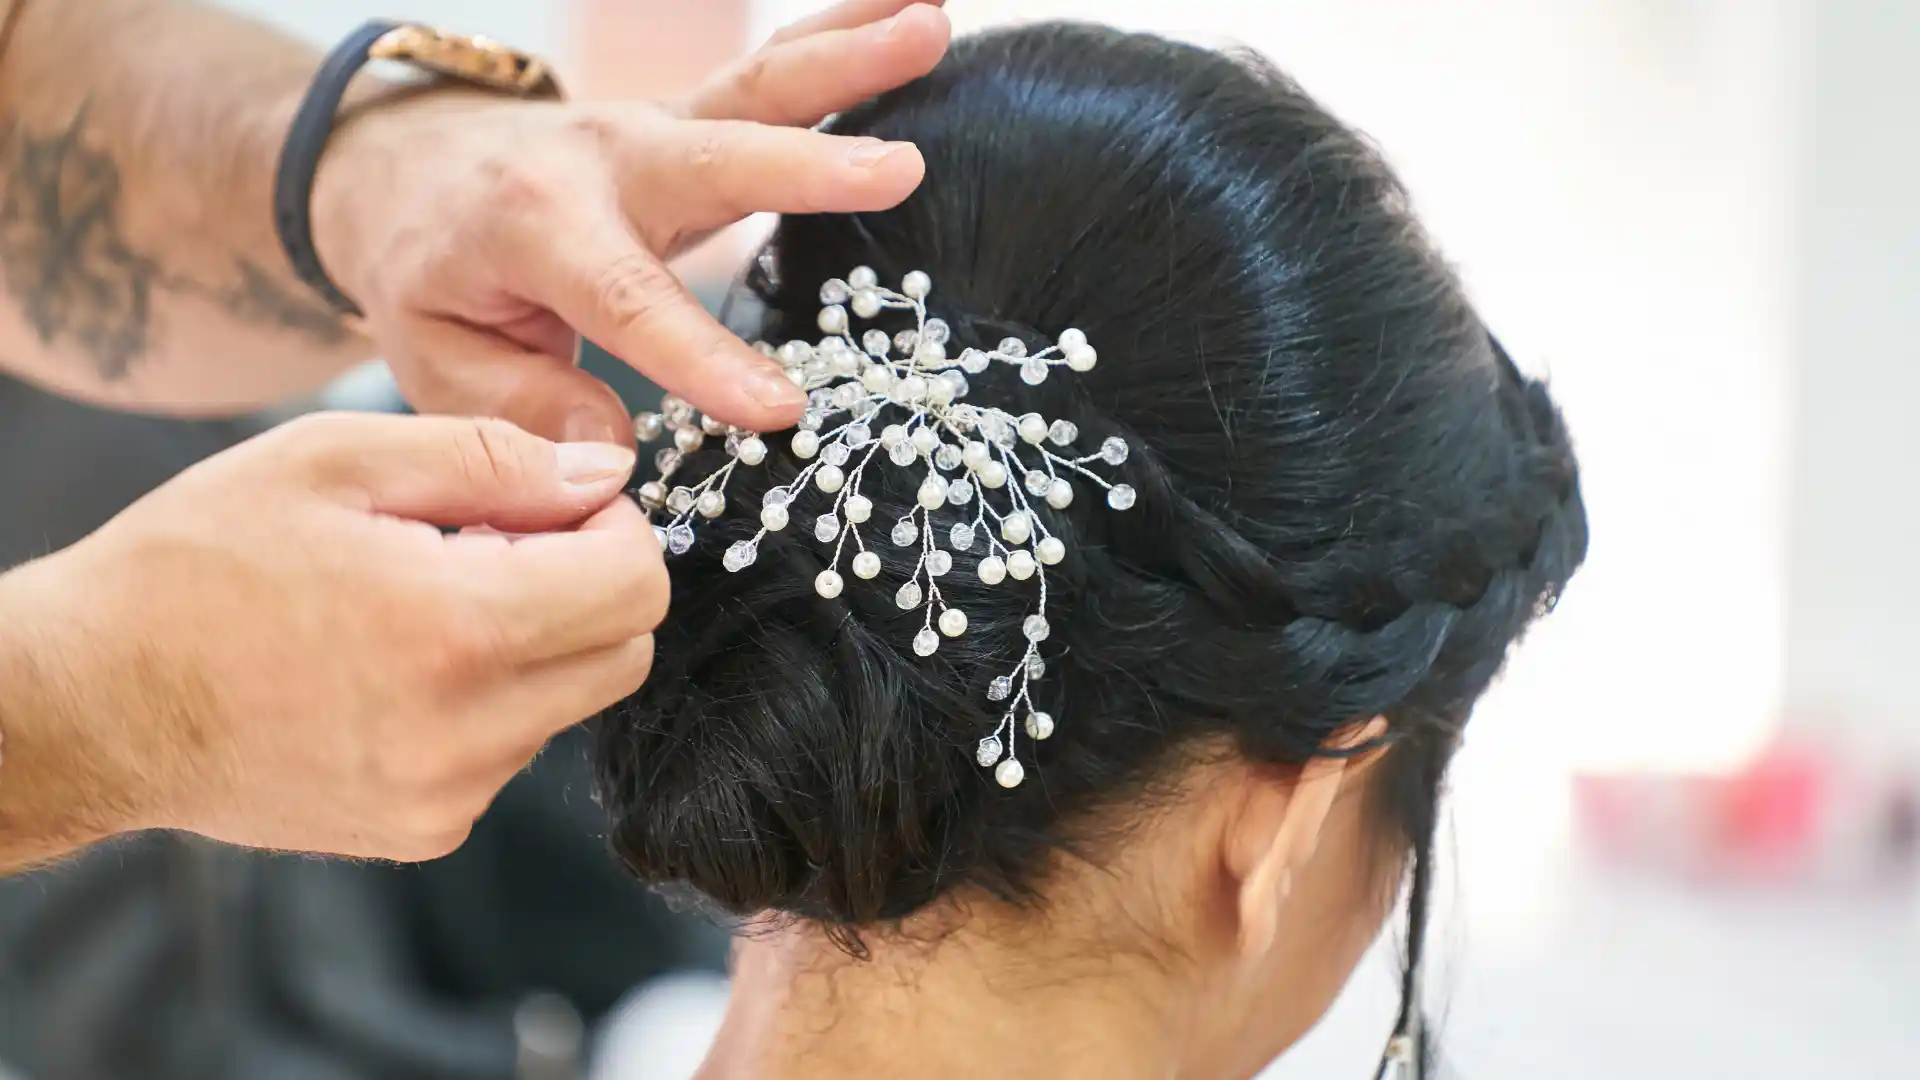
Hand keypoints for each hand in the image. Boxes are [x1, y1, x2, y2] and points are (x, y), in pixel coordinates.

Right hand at [0, 413, 662, 861]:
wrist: (90, 702)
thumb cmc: (195, 564)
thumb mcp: (335, 459)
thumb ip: (492, 459)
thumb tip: (604, 474)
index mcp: (458, 629)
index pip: (637, 584)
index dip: (616, 525)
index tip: (558, 501)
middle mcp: (468, 732)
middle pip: (624, 652)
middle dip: (589, 584)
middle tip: (493, 542)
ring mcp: (448, 795)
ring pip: (569, 702)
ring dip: (535, 643)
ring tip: (425, 601)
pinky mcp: (423, 831)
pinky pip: (510, 751)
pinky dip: (487, 700)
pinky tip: (399, 665)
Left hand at [309, 1, 952, 444]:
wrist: (406, 167)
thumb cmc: (430, 275)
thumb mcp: (437, 356)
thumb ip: (521, 406)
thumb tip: (613, 454)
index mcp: (534, 228)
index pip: (626, 298)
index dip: (700, 354)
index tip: (778, 408)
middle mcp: (603, 160)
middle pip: (716, 159)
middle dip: (807, 166)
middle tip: (901, 170)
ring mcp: (655, 126)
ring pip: (757, 87)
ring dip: (849, 55)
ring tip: (933, 28)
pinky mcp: (692, 116)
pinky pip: (773, 72)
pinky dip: (842, 31)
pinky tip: (915, 3)